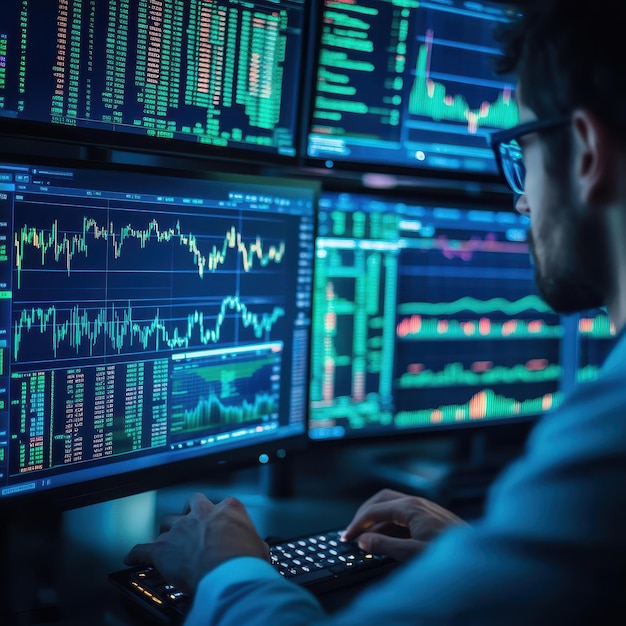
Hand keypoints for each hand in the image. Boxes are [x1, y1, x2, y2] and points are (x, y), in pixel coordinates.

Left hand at [124, 492, 269, 594]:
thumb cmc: (246, 562)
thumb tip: (256, 549)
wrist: (228, 574)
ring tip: (167, 540)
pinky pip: (142, 549)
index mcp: (228, 509)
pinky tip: (132, 557)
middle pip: (192, 504)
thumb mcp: (259, 548)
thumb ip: (253, 542)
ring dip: (167, 532)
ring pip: (167, 522)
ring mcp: (181, 529)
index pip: (223, 505)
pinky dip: (137, 553)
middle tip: (191, 523)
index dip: (220, 517)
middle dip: (190, 512)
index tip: (220, 526)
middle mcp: (203, 514)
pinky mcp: (163, 550)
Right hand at [341, 489, 467, 561]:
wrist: (481, 558)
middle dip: (365, 514)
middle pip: (381, 499)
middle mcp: (417, 502)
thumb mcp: (414, 554)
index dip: (358, 524)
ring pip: (393, 505)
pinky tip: (388, 538)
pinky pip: (403, 513)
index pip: (374, 510)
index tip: (347, 537)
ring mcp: (425, 507)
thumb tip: (363, 541)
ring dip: (377, 518)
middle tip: (353, 531)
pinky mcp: (431, 516)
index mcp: (410, 507)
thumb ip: (386, 547)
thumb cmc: (450, 555)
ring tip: (367, 536)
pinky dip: (390, 523)